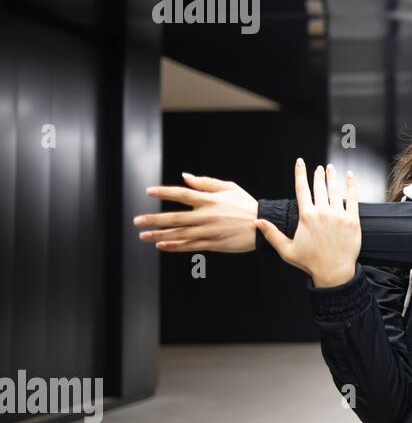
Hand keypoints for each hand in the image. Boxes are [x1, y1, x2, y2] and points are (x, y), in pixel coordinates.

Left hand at [135, 173, 257, 252]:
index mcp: (210, 200)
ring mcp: (208, 231)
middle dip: (153, 219)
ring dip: (159, 234)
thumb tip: (185, 177)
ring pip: (179, 233)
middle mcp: (206, 216)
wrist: (264, 225)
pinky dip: (174, 245)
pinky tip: (161, 245)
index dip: (164, 192)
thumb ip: (206, 183)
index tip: (148, 192)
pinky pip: (189, 245)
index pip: (182, 194)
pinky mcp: (213, 244)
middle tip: (137, 221)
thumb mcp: (229, 188)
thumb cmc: (246, 205)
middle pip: (175, 217)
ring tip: (143, 235)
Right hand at [256, 159, 360, 288]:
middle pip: (319, 187)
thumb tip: (257, 222)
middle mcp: (322, 212)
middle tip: (319, 167)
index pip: (301, 189)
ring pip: (335, 190)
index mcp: (306, 216)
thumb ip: (272, 234)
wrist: (333, 272)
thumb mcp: (286, 250)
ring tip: (331, 168)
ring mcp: (339, 215)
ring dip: (332, 177)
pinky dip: (351, 185)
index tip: (300, 162)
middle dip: (318, 175)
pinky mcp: (352, 220)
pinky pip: (352, 198)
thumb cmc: (310, 262)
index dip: (300, 173)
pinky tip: (350, 176)